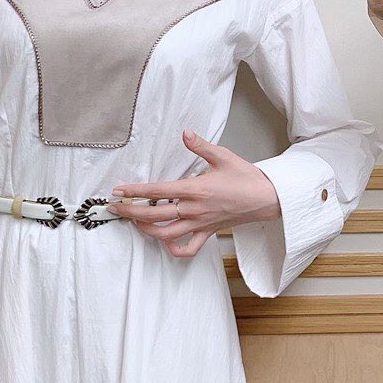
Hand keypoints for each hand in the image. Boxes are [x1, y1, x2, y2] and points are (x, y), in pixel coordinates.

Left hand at [107, 130, 282, 257]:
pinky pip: (188, 248)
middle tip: (115, 207)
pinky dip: (173, 249)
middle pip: (154, 216)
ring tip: (134, 222)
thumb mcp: (223, 156)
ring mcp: (200, 224)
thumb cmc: (246, 178)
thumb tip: (185, 133)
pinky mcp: (207, 232)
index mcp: (196, 189)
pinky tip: (165, 241)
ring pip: (166, 234)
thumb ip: (200, 145)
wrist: (267, 198)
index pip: (158, 191)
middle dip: (131, 212)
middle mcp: (194, 209)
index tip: (119, 190)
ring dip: (146, 230)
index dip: (135, 192)